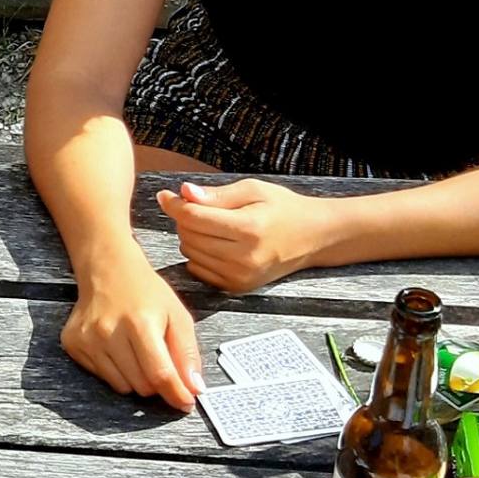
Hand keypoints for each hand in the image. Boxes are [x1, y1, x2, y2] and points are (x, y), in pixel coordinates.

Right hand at [61, 239, 202, 409]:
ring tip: (137, 351)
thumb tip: (194, 388)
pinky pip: (103, 378)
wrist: (107, 270)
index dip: (176, 393)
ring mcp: (88, 339)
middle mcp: (109, 332)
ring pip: (123, 386)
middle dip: (157, 382)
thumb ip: (188, 353)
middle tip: (160, 362)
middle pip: (142, 385)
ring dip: (137, 378)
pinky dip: (116, 371)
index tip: (186, 402)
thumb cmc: (144, 291)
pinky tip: (118, 348)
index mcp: (140, 323)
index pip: (160, 374)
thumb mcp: (178, 315)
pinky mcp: (74, 344)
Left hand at [157, 180, 333, 293]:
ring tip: (213, 225)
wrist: (313, 238)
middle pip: (188, 235)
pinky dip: (198, 254)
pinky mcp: (237, 287)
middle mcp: (244, 257)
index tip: (166, 195)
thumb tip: (184, 192)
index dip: (174, 204)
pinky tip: (215, 243)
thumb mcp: (253, 190)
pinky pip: (197, 269)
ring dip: (191, 236)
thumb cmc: (283, 208)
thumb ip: (217, 194)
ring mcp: (240, 276)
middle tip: (199, 207)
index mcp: (249, 229)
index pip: (194, 217)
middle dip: (186, 218)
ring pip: (189, 252)